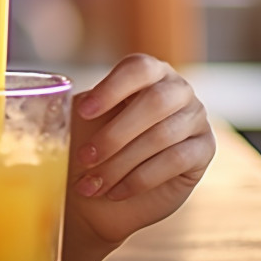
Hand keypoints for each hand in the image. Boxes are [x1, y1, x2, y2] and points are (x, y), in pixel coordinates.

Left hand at [65, 54, 215, 245]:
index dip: (111, 89)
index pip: (138, 68)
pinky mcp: (204, 151)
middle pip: (154, 102)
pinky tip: (115, 191)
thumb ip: (78, 105)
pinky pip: (175, 161)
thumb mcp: (80, 121)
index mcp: (148, 71)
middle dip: (114, 134)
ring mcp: (196, 118)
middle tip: (85, 157)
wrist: (103, 191)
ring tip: (92, 183)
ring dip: (121, 163)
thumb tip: (57, 99)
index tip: (83, 112)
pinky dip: (139, 179)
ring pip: (162, 137)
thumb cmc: (90, 144)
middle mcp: (177, 90)